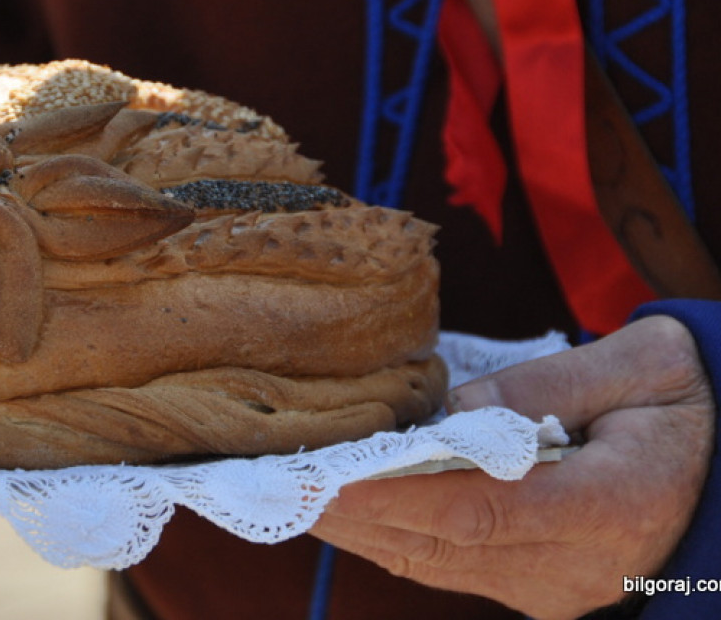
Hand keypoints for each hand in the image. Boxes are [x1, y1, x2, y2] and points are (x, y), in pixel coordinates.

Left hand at [311, 315, 714, 618]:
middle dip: (352, 513)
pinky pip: (448, 567)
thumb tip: (454, 413)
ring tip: (291, 490)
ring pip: (435, 564)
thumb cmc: (686, 405)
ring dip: (358, 528)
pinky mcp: (536, 589)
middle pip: (441, 545)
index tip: (326, 472)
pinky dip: (389, 537)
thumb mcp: (642, 368)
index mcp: (613, 504)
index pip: (482, 508)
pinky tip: (344, 508)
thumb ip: (549, 385)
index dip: (396, 493)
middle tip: (277, 479)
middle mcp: (575, 564)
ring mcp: (553, 588)